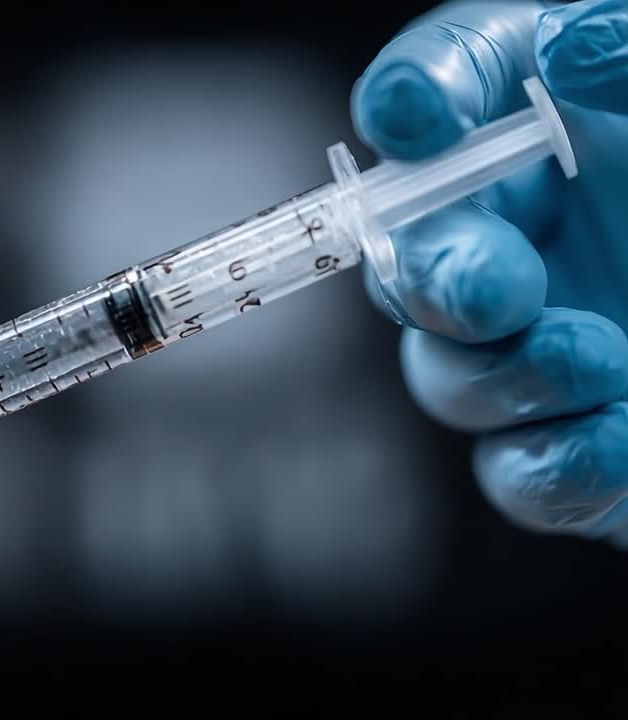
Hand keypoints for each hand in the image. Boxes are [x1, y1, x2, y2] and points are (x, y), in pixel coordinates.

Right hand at [352, 0, 627, 546]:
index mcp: (575, 122)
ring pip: (448, 372)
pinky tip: (620, 440)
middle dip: (434, 269)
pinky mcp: (589, 450)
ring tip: (592, 362)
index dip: (416, 94)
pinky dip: (553, 463)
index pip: (453, 82)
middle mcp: (550, 231)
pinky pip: (519, 471)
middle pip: (417, 244)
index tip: (420, 116)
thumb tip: (581, 46)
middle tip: (495, 286)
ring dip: (493, 373)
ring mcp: (559, 345)